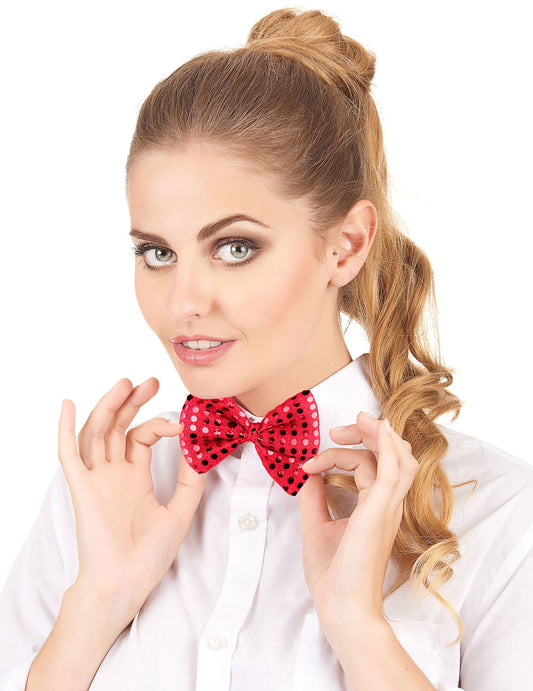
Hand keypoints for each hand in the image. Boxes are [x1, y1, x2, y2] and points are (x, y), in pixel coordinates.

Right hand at [58, 377, 204, 624]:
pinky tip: (67, 404)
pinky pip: (69, 455)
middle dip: (132, 401)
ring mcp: (96, 479)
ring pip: (96, 432)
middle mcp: (113, 474)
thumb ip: (189, 482)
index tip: (182, 426)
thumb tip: (197, 449)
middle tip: (151, 381)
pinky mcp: (82, 489)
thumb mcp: (179, 513)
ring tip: (125, 383)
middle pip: (118, 426)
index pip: (142, 437)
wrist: (126, 585)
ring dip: (108, 406)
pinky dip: (65, 429)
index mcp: (133, 477)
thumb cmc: (148, 556)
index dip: (161, 425)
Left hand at [297, 412, 418, 626]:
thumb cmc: (333, 576)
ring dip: (378, 433)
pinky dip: (388, 444)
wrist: (341, 607)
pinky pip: (394, 469)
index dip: (339, 454)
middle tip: (336, 431)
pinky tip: (377, 426)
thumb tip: (310, 474)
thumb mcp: (317, 526)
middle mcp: (386, 504)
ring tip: (355, 423)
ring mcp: (386, 507)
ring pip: (397, 457)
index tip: (308, 465)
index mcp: (375, 507)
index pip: (370, 464)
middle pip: (390, 454)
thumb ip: (315, 498)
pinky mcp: (380, 510)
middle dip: (365, 434)